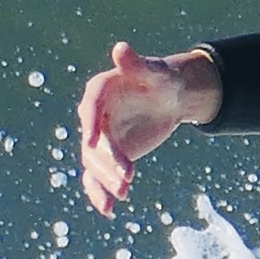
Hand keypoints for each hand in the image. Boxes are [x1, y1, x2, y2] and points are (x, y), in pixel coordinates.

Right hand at [77, 42, 220, 214]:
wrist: (170, 98)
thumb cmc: (163, 79)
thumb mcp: (155, 72)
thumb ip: (137, 64)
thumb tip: (120, 48)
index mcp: (100, 91)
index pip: (90, 107)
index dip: (90, 123)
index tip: (91, 140)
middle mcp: (94, 116)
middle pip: (95, 142)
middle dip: (108, 161)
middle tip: (127, 178)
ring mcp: (100, 138)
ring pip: (94, 163)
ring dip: (105, 180)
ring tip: (124, 194)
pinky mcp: (108, 156)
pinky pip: (97, 177)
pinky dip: (99, 193)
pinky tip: (108, 210)